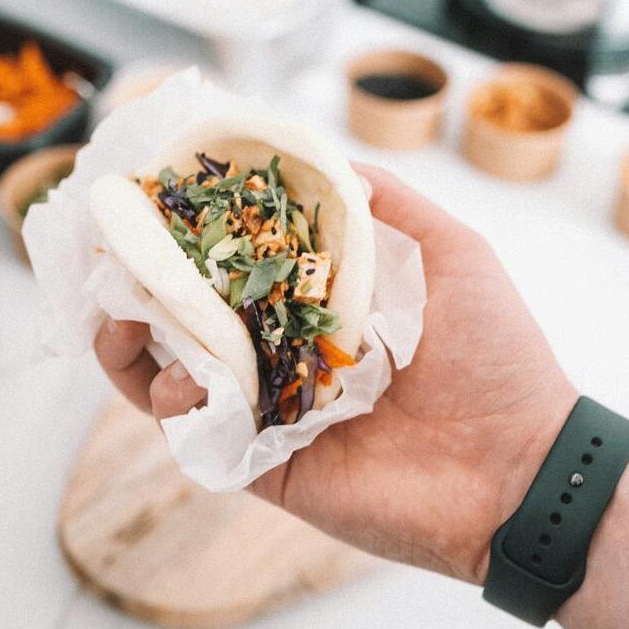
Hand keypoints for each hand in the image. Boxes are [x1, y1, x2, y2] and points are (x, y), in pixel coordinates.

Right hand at [95, 165, 575, 584]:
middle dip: (146, 284)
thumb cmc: (495, 353)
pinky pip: (196, 431)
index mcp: (325, 306)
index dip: (199, 234)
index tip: (158, 199)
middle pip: (197, 316)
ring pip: (178, 373)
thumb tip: (321, 160)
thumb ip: (387, 204)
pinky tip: (179, 372)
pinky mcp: (263, 464)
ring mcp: (272, 410)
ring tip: (116, 313)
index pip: (244, 263)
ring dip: (135, 342)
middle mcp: (288, 354)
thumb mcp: (452, 253)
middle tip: (110, 252)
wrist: (518, 468)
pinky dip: (169, 398)